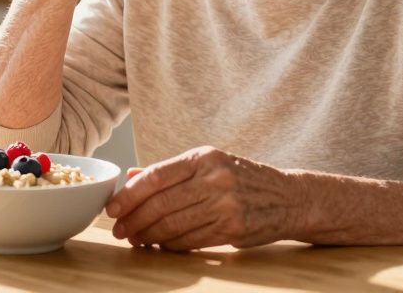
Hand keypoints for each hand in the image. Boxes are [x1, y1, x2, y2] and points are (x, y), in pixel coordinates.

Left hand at [105, 146, 298, 251]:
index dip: (129, 195)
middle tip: (119, 230)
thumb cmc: (243, 179)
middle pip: (160, 203)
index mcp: (204, 157)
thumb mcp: (209, 164)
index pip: (155, 176)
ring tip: (136, 239)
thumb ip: (170, 171)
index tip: (112, 207)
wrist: (289, 197)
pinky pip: (190, 240)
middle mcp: (214, 178)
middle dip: (134, 219)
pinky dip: (170, 245)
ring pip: (173, 225)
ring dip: (148, 236)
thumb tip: (130, 176)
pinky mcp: (232, 228)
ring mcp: (225, 204)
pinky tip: (159, 244)